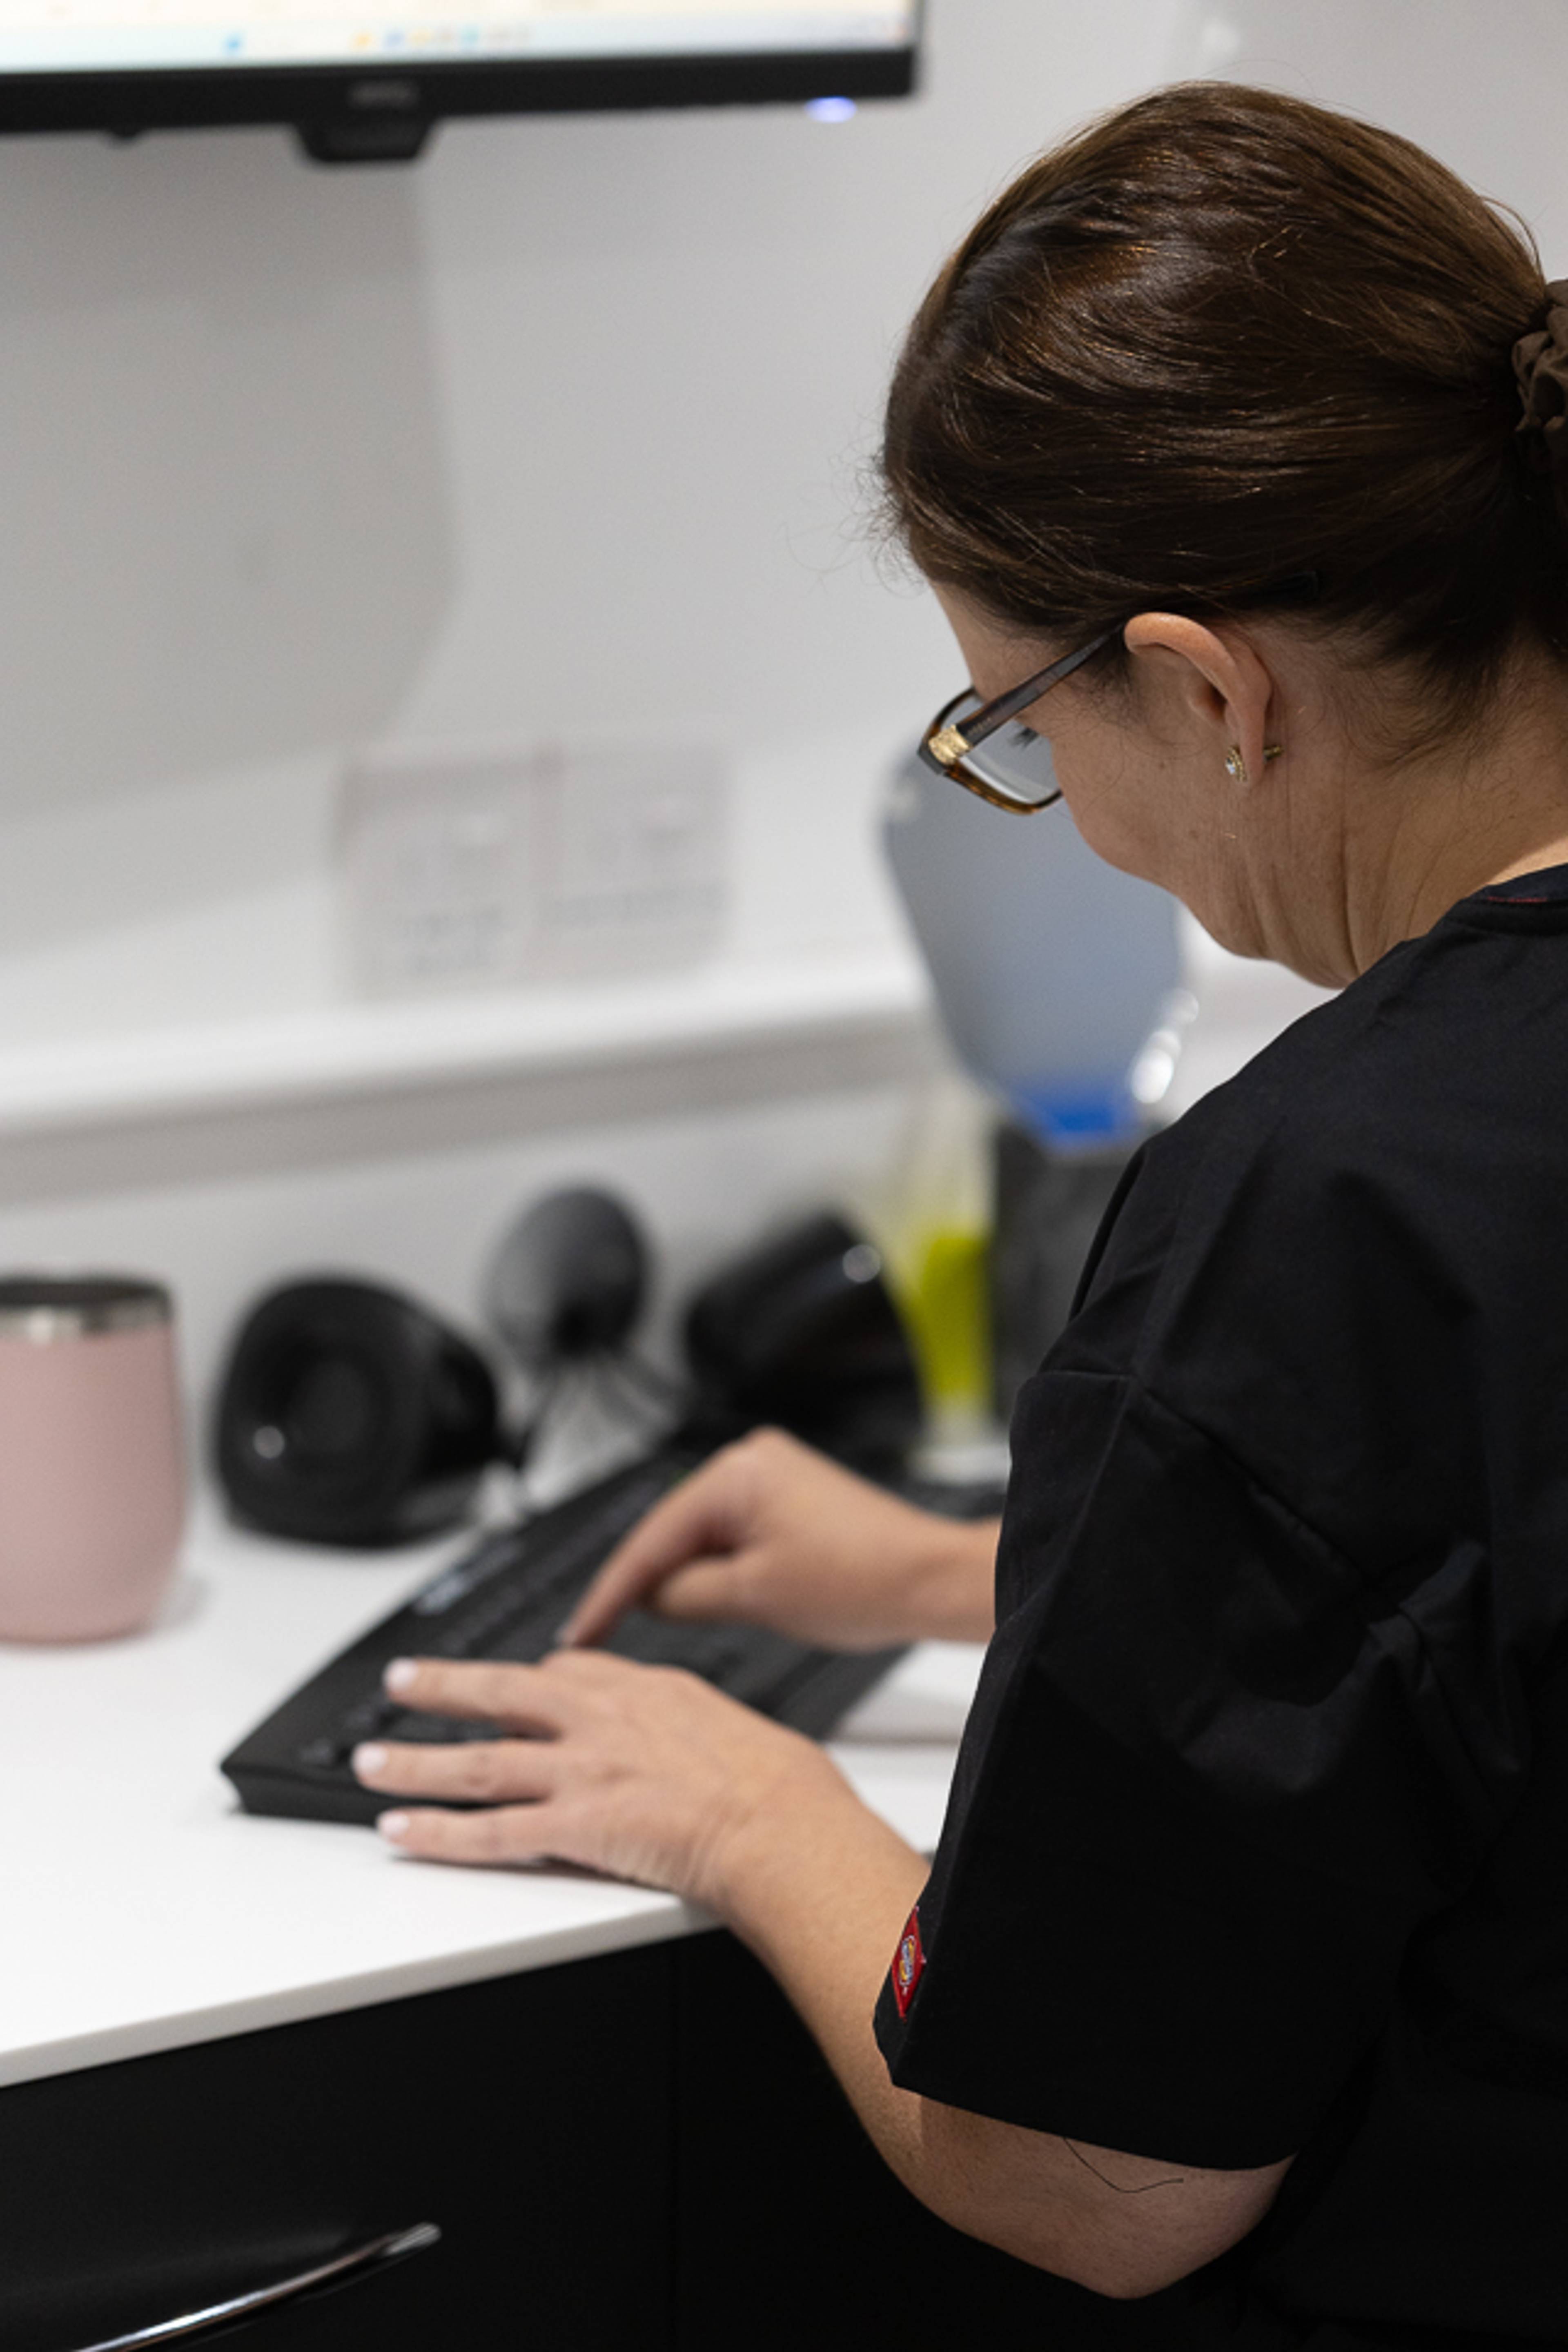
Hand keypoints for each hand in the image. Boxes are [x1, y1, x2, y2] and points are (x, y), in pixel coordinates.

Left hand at [352, 1649, 862, 1911]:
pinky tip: (403, 1830)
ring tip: (370, 1763)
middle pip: (503, 1695)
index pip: (567, 1670)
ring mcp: (584, 1772)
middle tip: (399, 1681)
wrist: (785, 1824)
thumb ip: (691, 1727)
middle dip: (443, 1688)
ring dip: (417, 1763)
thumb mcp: (732, 1726)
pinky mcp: (576, 1826)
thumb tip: (694, 1743)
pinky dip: (439, 1832)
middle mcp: (604, 1721)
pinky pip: (490, 1832)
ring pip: (480, 1762)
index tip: (498, 1682)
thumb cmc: (781, 1786)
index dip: (525, 1678)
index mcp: (646, 1691)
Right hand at [559, 1427, 997, 1651]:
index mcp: (737, 1473)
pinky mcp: (787, 1499)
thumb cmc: (865, 1581)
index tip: (579, 1631)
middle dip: (640, 1585)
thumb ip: (684, 1593)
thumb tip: (648, 1595)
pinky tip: (697, 1602)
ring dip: (679, 1580)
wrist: (930, 1580)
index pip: (651, 1539)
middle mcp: (750, 1461)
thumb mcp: (753, 1597)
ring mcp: (771, 1478)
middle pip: (671, 1533)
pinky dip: (713, 1571)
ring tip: (645, 1626)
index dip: (610, 1593)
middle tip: (597, 1635)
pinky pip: (730, 1536)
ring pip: (699, 1538)